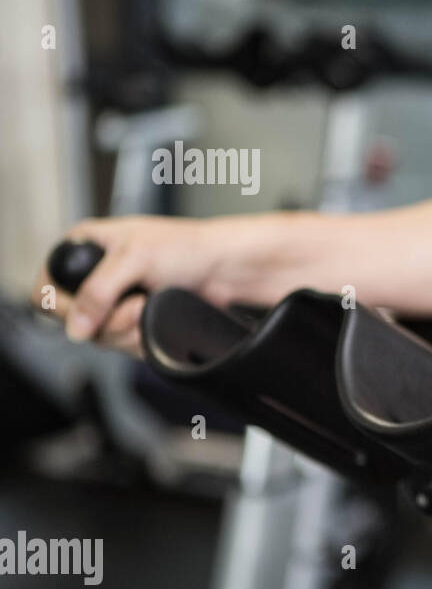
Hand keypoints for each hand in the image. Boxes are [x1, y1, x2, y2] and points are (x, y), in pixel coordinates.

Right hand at [31, 216, 222, 354]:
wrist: (227, 268)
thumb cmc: (189, 247)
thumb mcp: (135, 260)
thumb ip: (98, 292)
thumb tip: (75, 327)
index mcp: (87, 245)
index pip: (46, 287)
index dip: (60, 306)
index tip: (84, 313)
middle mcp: (97, 273)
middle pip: (74, 320)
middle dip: (106, 321)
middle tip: (134, 307)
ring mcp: (116, 299)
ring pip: (99, 336)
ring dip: (126, 329)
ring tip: (148, 307)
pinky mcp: (135, 319)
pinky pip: (123, 343)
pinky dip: (138, 338)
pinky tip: (153, 318)